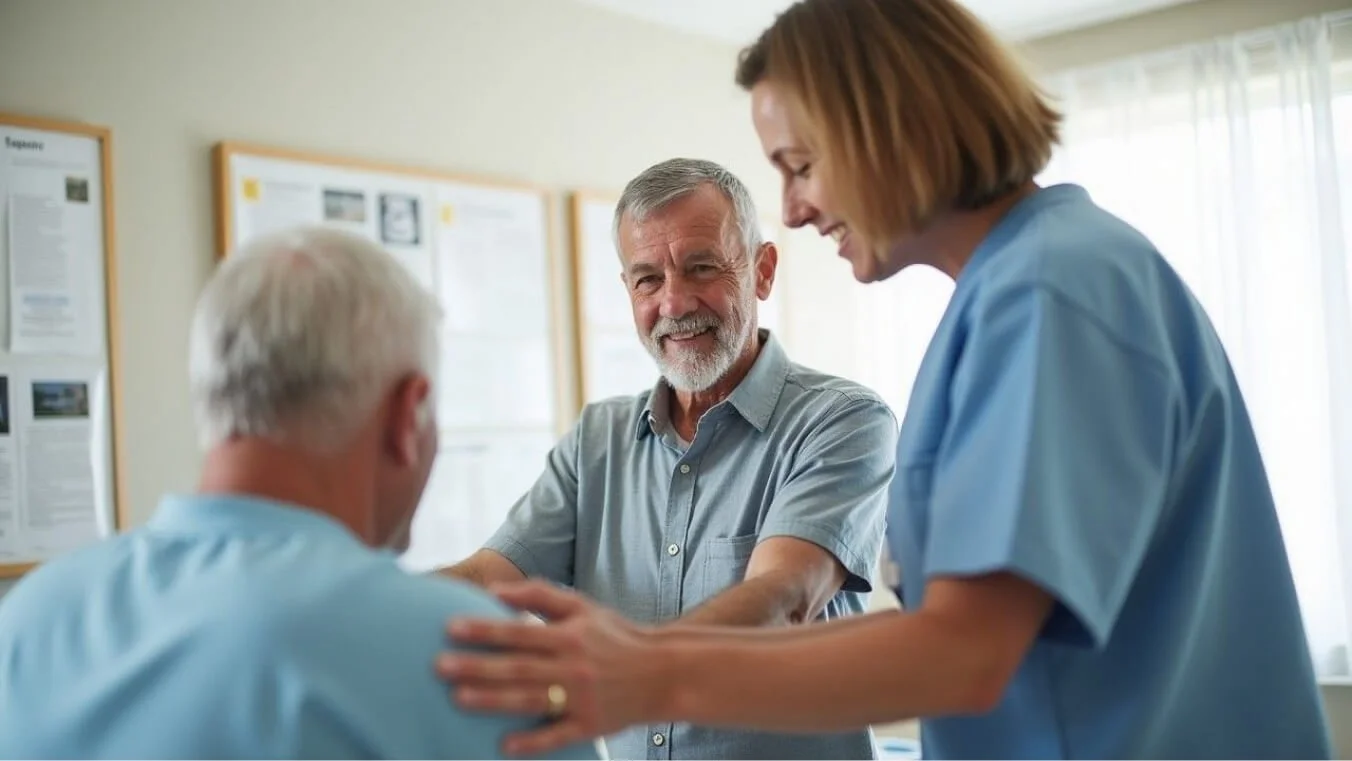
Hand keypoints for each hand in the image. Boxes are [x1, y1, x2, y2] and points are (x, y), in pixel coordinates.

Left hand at [437, 580, 665, 755]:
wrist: (662, 673)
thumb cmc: (615, 636)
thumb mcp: (583, 607)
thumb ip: (540, 596)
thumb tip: (495, 592)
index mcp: (570, 636)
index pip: (520, 631)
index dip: (485, 630)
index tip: (451, 629)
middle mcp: (574, 667)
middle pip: (518, 667)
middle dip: (477, 667)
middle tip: (440, 667)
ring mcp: (582, 699)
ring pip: (530, 701)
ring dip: (493, 701)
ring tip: (459, 699)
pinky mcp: (590, 726)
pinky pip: (557, 736)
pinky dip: (532, 742)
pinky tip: (504, 745)